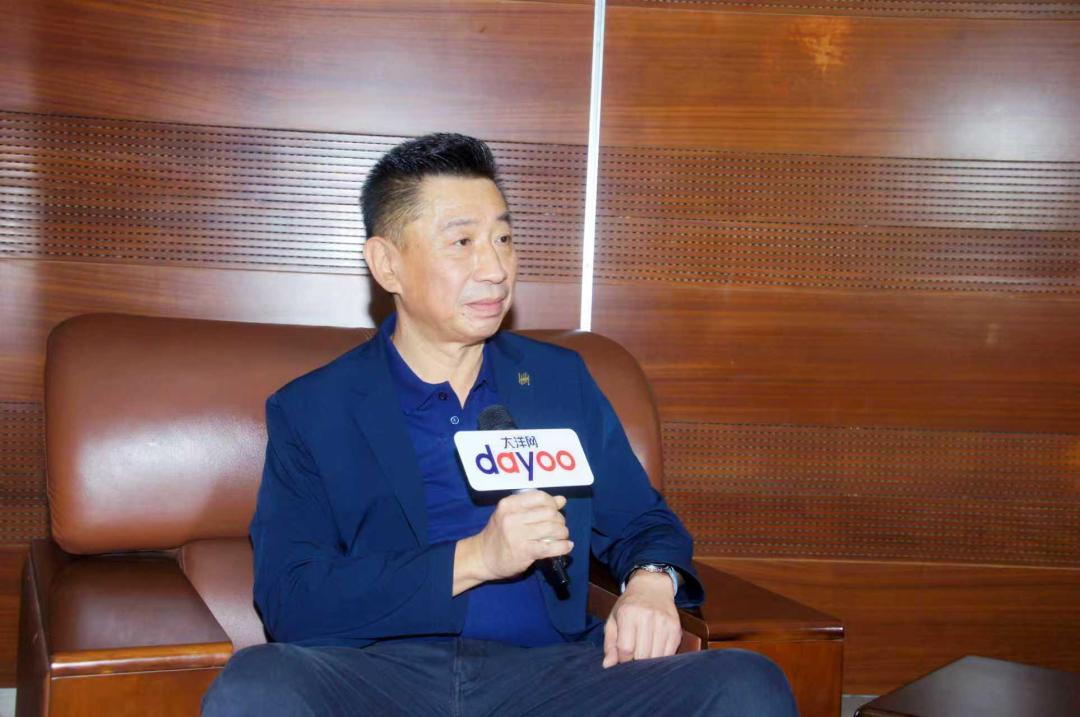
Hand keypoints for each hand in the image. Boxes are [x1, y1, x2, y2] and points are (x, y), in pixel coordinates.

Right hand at [454, 491, 570, 591]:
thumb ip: (534, 506)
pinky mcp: (524, 551)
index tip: (554, 511)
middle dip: (560, 520)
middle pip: (550, 513)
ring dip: (563, 533)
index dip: (553, 503)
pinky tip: (566, 547)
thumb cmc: (498, 534)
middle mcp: (512, 517)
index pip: (540, 497)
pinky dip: (563, 547)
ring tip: (561, 537)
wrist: (482, 557)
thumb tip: (561, 500)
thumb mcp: (511, 514)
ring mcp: (518, 534)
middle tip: (559, 527)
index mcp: (509, 504)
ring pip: (553, 528)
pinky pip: (551, 547)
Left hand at [602, 571, 680, 667]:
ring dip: (649, 662)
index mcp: (628, 614)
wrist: (652, 587)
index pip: (625, 649)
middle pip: (642, 655)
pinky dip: (661, 658)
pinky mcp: (676, 628)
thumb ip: (610, 644)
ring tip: (644, 653)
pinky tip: (655, 650)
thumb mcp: (613, 620)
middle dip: (636, 662)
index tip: (622, 659)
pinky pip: (669, 654)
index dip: (623, 660)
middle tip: (633, 657)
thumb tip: (607, 665)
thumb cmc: (629, 606)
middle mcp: (647, 616)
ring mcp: (664, 622)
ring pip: (657, 657)